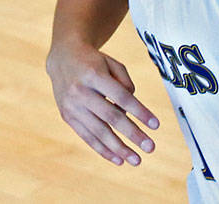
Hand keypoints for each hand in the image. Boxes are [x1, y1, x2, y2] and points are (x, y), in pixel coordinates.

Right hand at [46, 41, 158, 166]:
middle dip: (132, 134)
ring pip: (98, 131)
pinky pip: (87, 136)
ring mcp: (71, 105)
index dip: (139, 112)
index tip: (156, 125)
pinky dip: (103, 150)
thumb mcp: (111, 63)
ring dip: (119, 148)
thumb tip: (130, 112)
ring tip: (136, 160)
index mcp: (93, 74)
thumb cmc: (94, 62)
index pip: (121, 97)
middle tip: (150, 147)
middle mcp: (80, 91)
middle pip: (111, 116)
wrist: (62, 58)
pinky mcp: (67, 116)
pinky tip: (118, 160)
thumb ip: (125, 83)